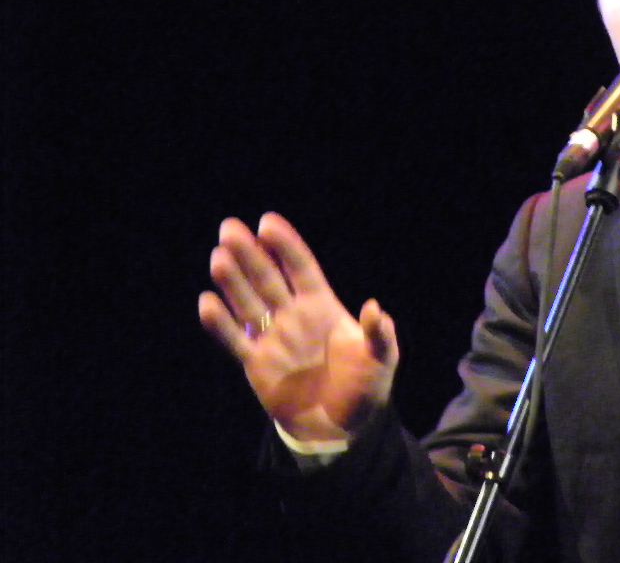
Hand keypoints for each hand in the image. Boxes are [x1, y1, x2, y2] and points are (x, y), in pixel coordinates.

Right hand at [198, 212, 398, 442]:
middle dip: (250, 253)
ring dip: (232, 280)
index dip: (285, 246)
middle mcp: (294, 315)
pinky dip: (220, 323)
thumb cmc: (366, 386)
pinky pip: (235, 340)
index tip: (267, 222)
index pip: (301, 268)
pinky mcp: (256, 363)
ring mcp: (273, 337)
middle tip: (229, 228)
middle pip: (268, 277)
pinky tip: (207, 302)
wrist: (342, 426)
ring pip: (248, 302)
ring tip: (219, 256)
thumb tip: (373, 308)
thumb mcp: (382, 359)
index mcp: (323, 306)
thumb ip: (379, 334)